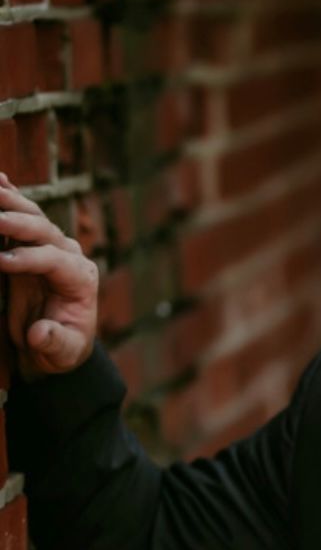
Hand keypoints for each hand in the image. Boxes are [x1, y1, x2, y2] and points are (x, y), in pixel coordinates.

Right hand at [0, 173, 98, 380]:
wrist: (58, 343)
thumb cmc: (61, 349)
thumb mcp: (62, 353)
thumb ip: (54, 342)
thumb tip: (40, 333)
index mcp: (82, 279)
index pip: (56, 261)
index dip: (28, 260)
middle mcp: (71, 256)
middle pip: (45, 231)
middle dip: (16, 223)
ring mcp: (53, 245)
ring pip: (33, 216)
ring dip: (9, 201)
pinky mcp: (34, 242)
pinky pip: (23, 214)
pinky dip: (10, 195)